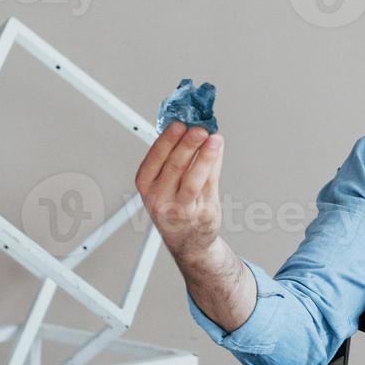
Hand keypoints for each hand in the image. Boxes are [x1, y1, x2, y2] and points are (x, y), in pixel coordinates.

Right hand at [134, 121, 222, 260]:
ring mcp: (180, 208)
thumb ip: (177, 155)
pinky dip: (214, 164)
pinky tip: (218, 149)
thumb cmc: (175, 206)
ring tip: (213, 138)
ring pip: (192, 179)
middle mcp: (160, 198)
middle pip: (174, 166)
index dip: (167, 140)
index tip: (179, 124)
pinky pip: (209, 185)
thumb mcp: (165, 182)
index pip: (154, 159)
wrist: (188, 241)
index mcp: (147, 185)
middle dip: (187, 144)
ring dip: (204, 156)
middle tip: (199, 128)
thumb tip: (191, 126)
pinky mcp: (201, 212)